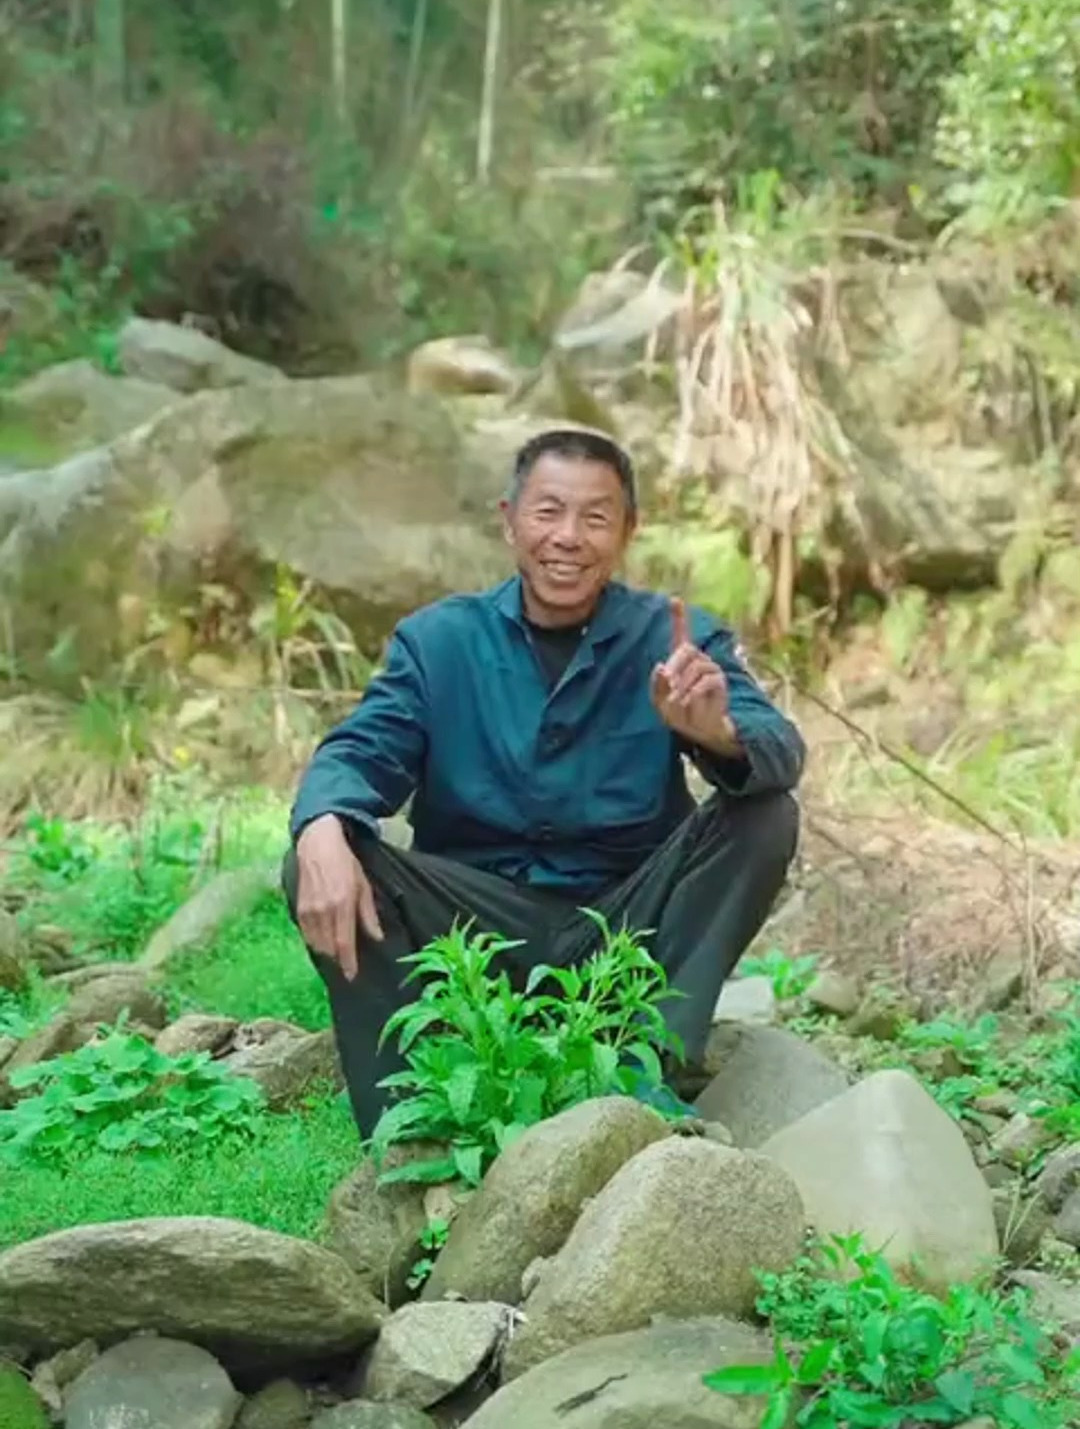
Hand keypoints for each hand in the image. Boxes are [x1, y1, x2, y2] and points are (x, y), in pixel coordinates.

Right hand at [295, 814, 382, 980]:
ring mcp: (309, 910)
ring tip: (336, 954)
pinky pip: (306, 935)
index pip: (344, 942)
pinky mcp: (298, 908)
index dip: (348, 962)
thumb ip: (368, 914)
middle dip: (338, 959)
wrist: (317, 845)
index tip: (351, 976)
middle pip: (329, 947)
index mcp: (343, 904)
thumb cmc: (346, 864)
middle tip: (347, 965)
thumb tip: (377, 938)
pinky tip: (323, 941)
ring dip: (326, 952)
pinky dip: (315, 942)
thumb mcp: (363, 886)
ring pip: (316, 944)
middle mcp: (324, 910)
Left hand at [650, 597, 739, 754]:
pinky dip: (693, 692)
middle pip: (687, 649)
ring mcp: (711, 669)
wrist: (698, 729)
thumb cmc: (678, 712)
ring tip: (676, 700)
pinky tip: (686, 701)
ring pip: (697, 665)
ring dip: (683, 683)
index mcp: (681, 661)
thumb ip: (656, 685)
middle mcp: (698, 660)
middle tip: (667, 683)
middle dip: (675, 666)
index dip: (679, 617)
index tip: (674, 599)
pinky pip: (706, 680)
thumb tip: (660, 667)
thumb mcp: (660, 701)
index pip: (682, 634)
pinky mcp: (720, 682)